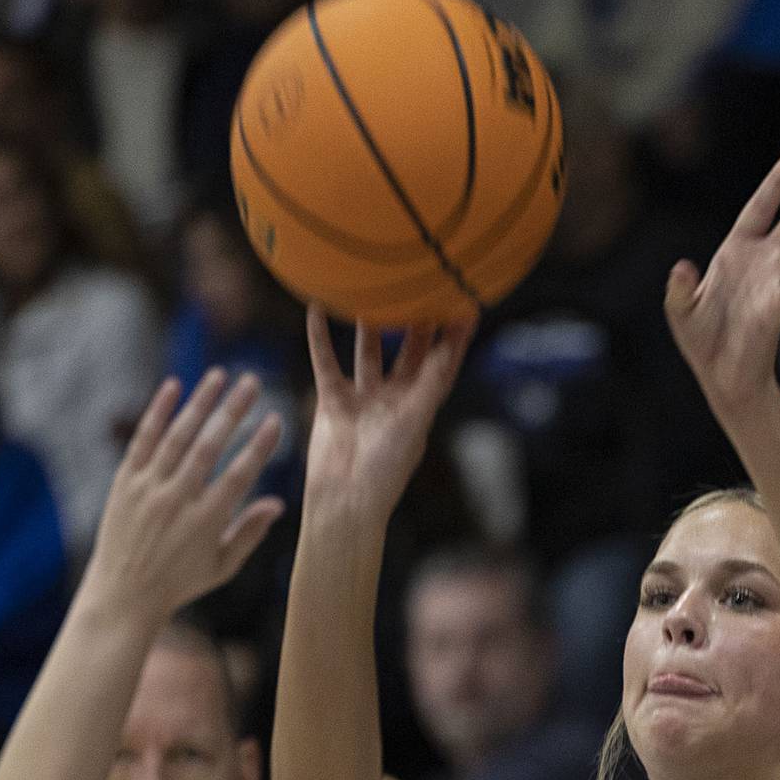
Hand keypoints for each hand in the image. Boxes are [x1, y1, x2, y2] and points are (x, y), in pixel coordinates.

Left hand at [88, 369, 284, 620]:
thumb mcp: (221, 566)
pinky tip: (173, 386)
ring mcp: (148, 490)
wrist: (123, 594)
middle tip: (252, 381)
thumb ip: (249, 533)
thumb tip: (278, 503)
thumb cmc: (179, 583)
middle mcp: (177, 501)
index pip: (239, 475)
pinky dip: (158, 412)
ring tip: (219, 375)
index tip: (274, 420)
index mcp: (206, 523)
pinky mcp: (125, 483)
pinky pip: (143, 440)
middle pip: (210, 446)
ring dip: (200, 402)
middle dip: (233, 410)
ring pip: (177, 436)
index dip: (259, 446)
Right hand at [302, 307, 472, 533]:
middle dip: (414, 320)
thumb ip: (430, 382)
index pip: (442, 362)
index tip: (463, 300)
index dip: (453, 335)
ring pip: (368, 351)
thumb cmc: (386, 469)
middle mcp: (394, 398)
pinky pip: (326, 361)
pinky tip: (317, 307)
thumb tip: (451, 345)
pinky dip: (320, 337)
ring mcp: (363, 398)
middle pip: (408, 350)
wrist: (345, 499)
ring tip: (368, 286)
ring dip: (368, 323)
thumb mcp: (414, 422)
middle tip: (417, 280)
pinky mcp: (333, 401)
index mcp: (420, 405)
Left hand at [664, 148, 779, 416]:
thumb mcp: (681, 310)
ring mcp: (771, 285)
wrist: (720, 377)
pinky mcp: (771, 314)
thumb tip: (683, 268)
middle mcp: (761, 262)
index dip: (777, 182)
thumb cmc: (703, 340)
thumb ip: (680, 288)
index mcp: (737, 251)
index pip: (761, 207)